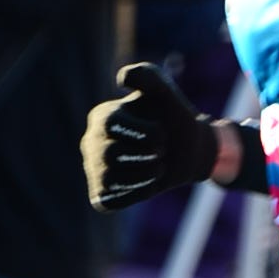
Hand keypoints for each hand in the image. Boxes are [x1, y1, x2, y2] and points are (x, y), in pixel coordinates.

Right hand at [82, 62, 217, 211]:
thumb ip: (147, 76)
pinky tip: (150, 185)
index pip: (111, 124)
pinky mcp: (102, 194)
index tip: (163, 135)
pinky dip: (132, 195)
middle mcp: (91, 142)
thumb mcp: (164, 90)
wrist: (186, 149)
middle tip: (163, 152)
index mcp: (102, 116)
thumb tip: (122, 79)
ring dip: (142, 176)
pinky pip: (108, 201)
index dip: (142, 132)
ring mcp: (94, 169)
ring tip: (159, 167)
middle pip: (108, 154)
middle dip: (144, 156)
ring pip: (108, 179)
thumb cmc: (171, 117)